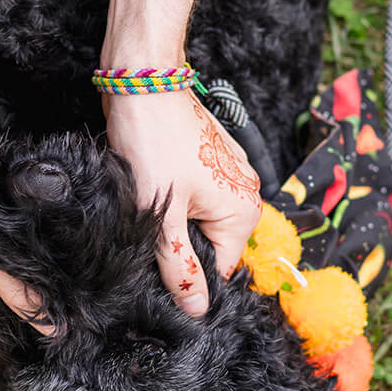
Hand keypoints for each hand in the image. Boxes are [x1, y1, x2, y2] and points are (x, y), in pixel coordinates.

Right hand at [0, 113, 50, 331]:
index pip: (3, 319)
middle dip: (23, 278)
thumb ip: (13, 288)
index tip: (64, 290)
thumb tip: (51, 327)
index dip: (34, 305)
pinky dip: (2, 239)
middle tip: (54, 259)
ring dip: (12, 255)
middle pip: (1, 297)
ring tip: (31, 237)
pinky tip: (11, 223)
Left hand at [103, 90, 261, 314]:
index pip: (220, 270)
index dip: (186, 274)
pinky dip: (175, 198)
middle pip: (211, 245)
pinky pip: (197, 197)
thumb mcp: (161, 213)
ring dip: (174, 220)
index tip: (156, 262)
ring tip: (150, 200)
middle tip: (147, 227)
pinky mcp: (213, 160)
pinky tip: (154, 183)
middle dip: (179, 245)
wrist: (144, 80)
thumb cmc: (152, 142)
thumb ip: (179, 266)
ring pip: (200, 221)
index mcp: (244, 213)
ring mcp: (232, 174)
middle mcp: (247, 194)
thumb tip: (198, 310)